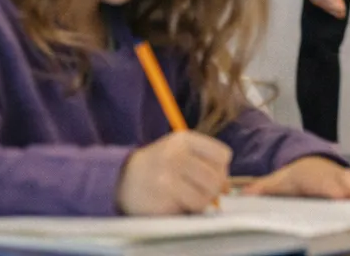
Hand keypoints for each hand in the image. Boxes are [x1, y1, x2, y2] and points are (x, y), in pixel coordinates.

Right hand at [116, 131, 231, 214]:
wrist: (121, 178)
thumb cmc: (158, 163)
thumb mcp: (180, 150)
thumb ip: (205, 161)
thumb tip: (227, 186)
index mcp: (184, 140)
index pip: (223, 156)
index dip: (222, 168)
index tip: (212, 174)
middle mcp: (176, 157)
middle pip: (216, 178)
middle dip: (214, 189)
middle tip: (204, 192)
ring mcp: (166, 179)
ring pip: (204, 197)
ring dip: (202, 202)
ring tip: (191, 198)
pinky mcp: (160, 200)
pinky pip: (187, 210)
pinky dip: (186, 210)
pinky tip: (176, 202)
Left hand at [241, 156, 349, 198]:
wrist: (310, 163)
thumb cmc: (294, 178)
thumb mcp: (276, 181)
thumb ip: (262, 188)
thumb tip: (244, 195)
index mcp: (312, 175)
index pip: (325, 181)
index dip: (334, 189)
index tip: (341, 197)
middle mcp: (333, 174)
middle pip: (348, 182)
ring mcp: (347, 177)